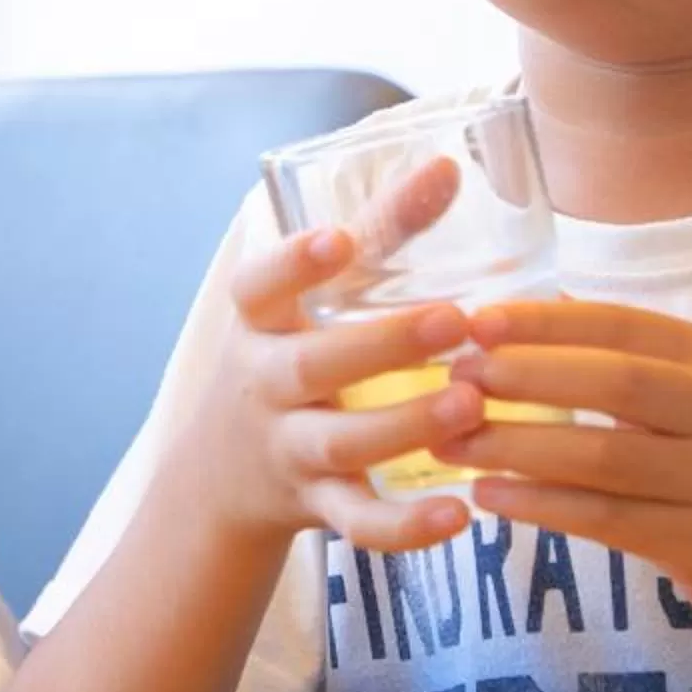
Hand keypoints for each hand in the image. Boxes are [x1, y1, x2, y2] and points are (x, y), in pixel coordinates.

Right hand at [168, 156, 482, 554]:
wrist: (220, 479)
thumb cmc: (288, 358)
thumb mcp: (309, 300)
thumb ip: (379, 234)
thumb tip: (449, 163)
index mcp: (260, 324)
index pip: (260, 286)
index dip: (294, 263)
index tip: (337, 239)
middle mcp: (265, 385)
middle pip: (312, 365)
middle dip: (383, 343)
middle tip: (456, 318)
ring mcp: (288, 450)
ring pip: (340, 443)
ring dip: (406, 424)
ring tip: (472, 404)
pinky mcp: (316, 507)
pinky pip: (357, 522)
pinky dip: (405, 527)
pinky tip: (459, 515)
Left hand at [440, 300, 691, 650]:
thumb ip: (636, 360)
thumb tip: (541, 307)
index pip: (619, 325)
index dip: (542, 321)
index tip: (473, 320)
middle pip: (610, 380)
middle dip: (523, 375)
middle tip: (452, 379)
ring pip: (601, 455)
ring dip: (517, 445)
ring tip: (451, 442)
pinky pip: (607, 519)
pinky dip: (541, 506)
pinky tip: (490, 497)